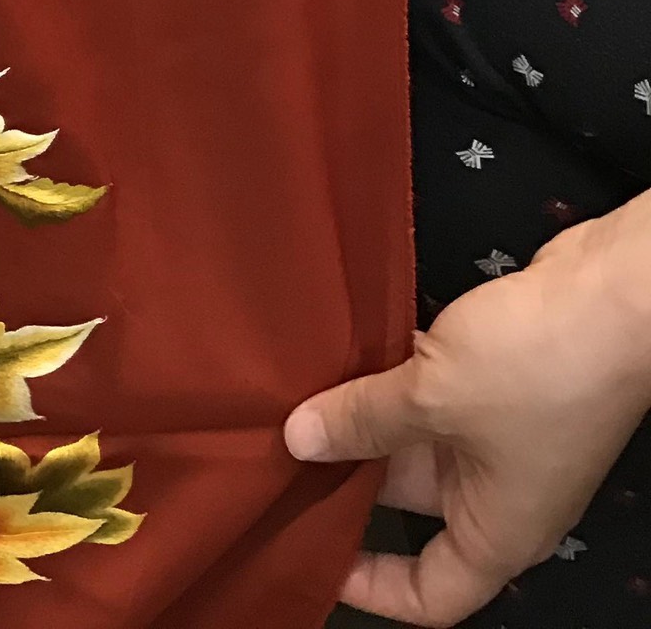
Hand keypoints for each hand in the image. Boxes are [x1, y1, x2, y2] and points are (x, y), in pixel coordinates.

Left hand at [286, 197, 650, 623]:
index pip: (431, 594)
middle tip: (276, 452)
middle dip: (348, 479)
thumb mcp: (433, 398)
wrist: (613, 295)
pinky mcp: (497, 379)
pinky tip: (336, 347)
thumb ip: (362, 420)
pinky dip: (388, 376)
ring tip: (290, 395)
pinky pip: (429, 392)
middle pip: (412, 508)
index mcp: (497, 532)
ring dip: (362, 417)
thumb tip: (298, 441)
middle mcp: (499, 494)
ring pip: (415, 440)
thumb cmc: (540, 370)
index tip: (313, 556)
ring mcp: (500, 435)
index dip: (372, 586)